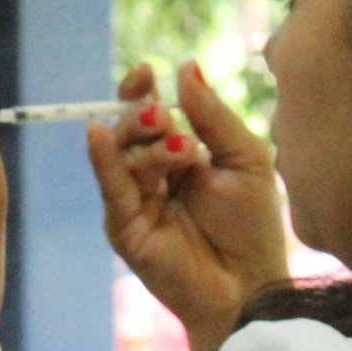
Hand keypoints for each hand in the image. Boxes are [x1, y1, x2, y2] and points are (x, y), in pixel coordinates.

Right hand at [86, 59, 288, 350]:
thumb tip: (186, 65)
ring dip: (146, 142)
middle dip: (142, 115)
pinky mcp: (124, 227)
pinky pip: (109, 186)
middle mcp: (151, 176)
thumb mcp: (244, 158)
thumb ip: (213, 115)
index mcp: (178, 157)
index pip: (147, 115)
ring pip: (122, 154)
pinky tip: (98, 134)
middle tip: (166, 118)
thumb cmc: (253, 227)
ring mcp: (134, 202)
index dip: (140, 90)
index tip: (147, 70)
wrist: (250, 285)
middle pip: (128, 130)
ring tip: (183, 150)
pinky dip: (102, 159)